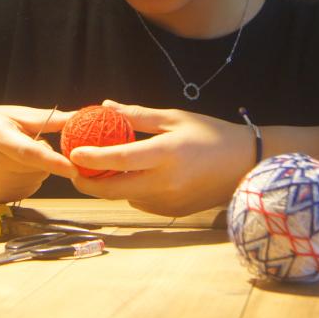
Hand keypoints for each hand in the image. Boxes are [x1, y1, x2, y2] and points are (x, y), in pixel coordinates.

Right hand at [0, 106, 76, 203]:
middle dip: (45, 154)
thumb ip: (47, 119)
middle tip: (28, 140)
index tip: (73, 169)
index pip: (27, 152)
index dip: (52, 161)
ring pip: (37, 178)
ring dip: (37, 167)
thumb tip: (78, 118)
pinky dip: (30, 177)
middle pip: (37, 166)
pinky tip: (12, 167)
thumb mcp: (14, 114)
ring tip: (15, 154)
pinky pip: (30, 187)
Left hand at [67, 100, 254, 216]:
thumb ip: (137, 115)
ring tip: (102, 168)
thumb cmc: (210, 134)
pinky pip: (142, 202)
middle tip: (73, 170)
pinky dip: (132, 190)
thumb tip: (106, 105)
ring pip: (127, 197)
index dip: (93, 157)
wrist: (245, 163)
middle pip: (114, 189)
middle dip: (88, 182)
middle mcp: (166, 182)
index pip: (120, 159)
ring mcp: (169, 201)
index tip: (73, 152)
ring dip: (110, 186)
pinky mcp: (173, 212)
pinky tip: (135, 176)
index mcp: (167, 153)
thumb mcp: (174, 117)